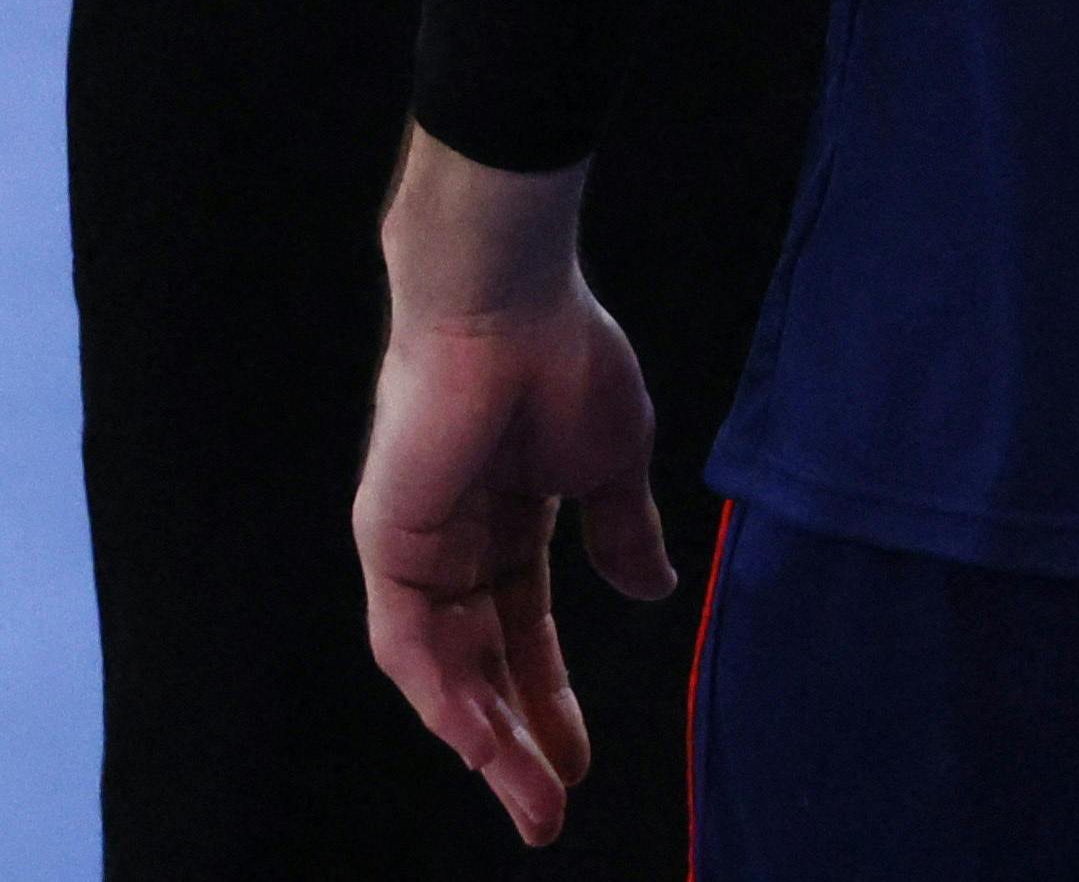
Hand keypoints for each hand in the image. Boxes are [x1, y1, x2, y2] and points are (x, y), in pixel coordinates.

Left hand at [358, 135, 670, 845]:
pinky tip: (479, 740)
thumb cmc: (567, 360)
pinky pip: (409, 642)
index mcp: (509, 524)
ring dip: (484, 738)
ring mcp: (417, 551)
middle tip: (549, 810)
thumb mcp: (612, 463)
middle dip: (518, 742)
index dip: (552, 700)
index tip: (581, 762)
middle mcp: (455, 549)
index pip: (526, 634)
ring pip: (446, 671)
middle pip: (484, 669)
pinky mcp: (389, 545)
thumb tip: (651, 587)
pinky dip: (444, 695)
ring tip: (528, 795)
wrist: (510, 305)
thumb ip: (621, 531)